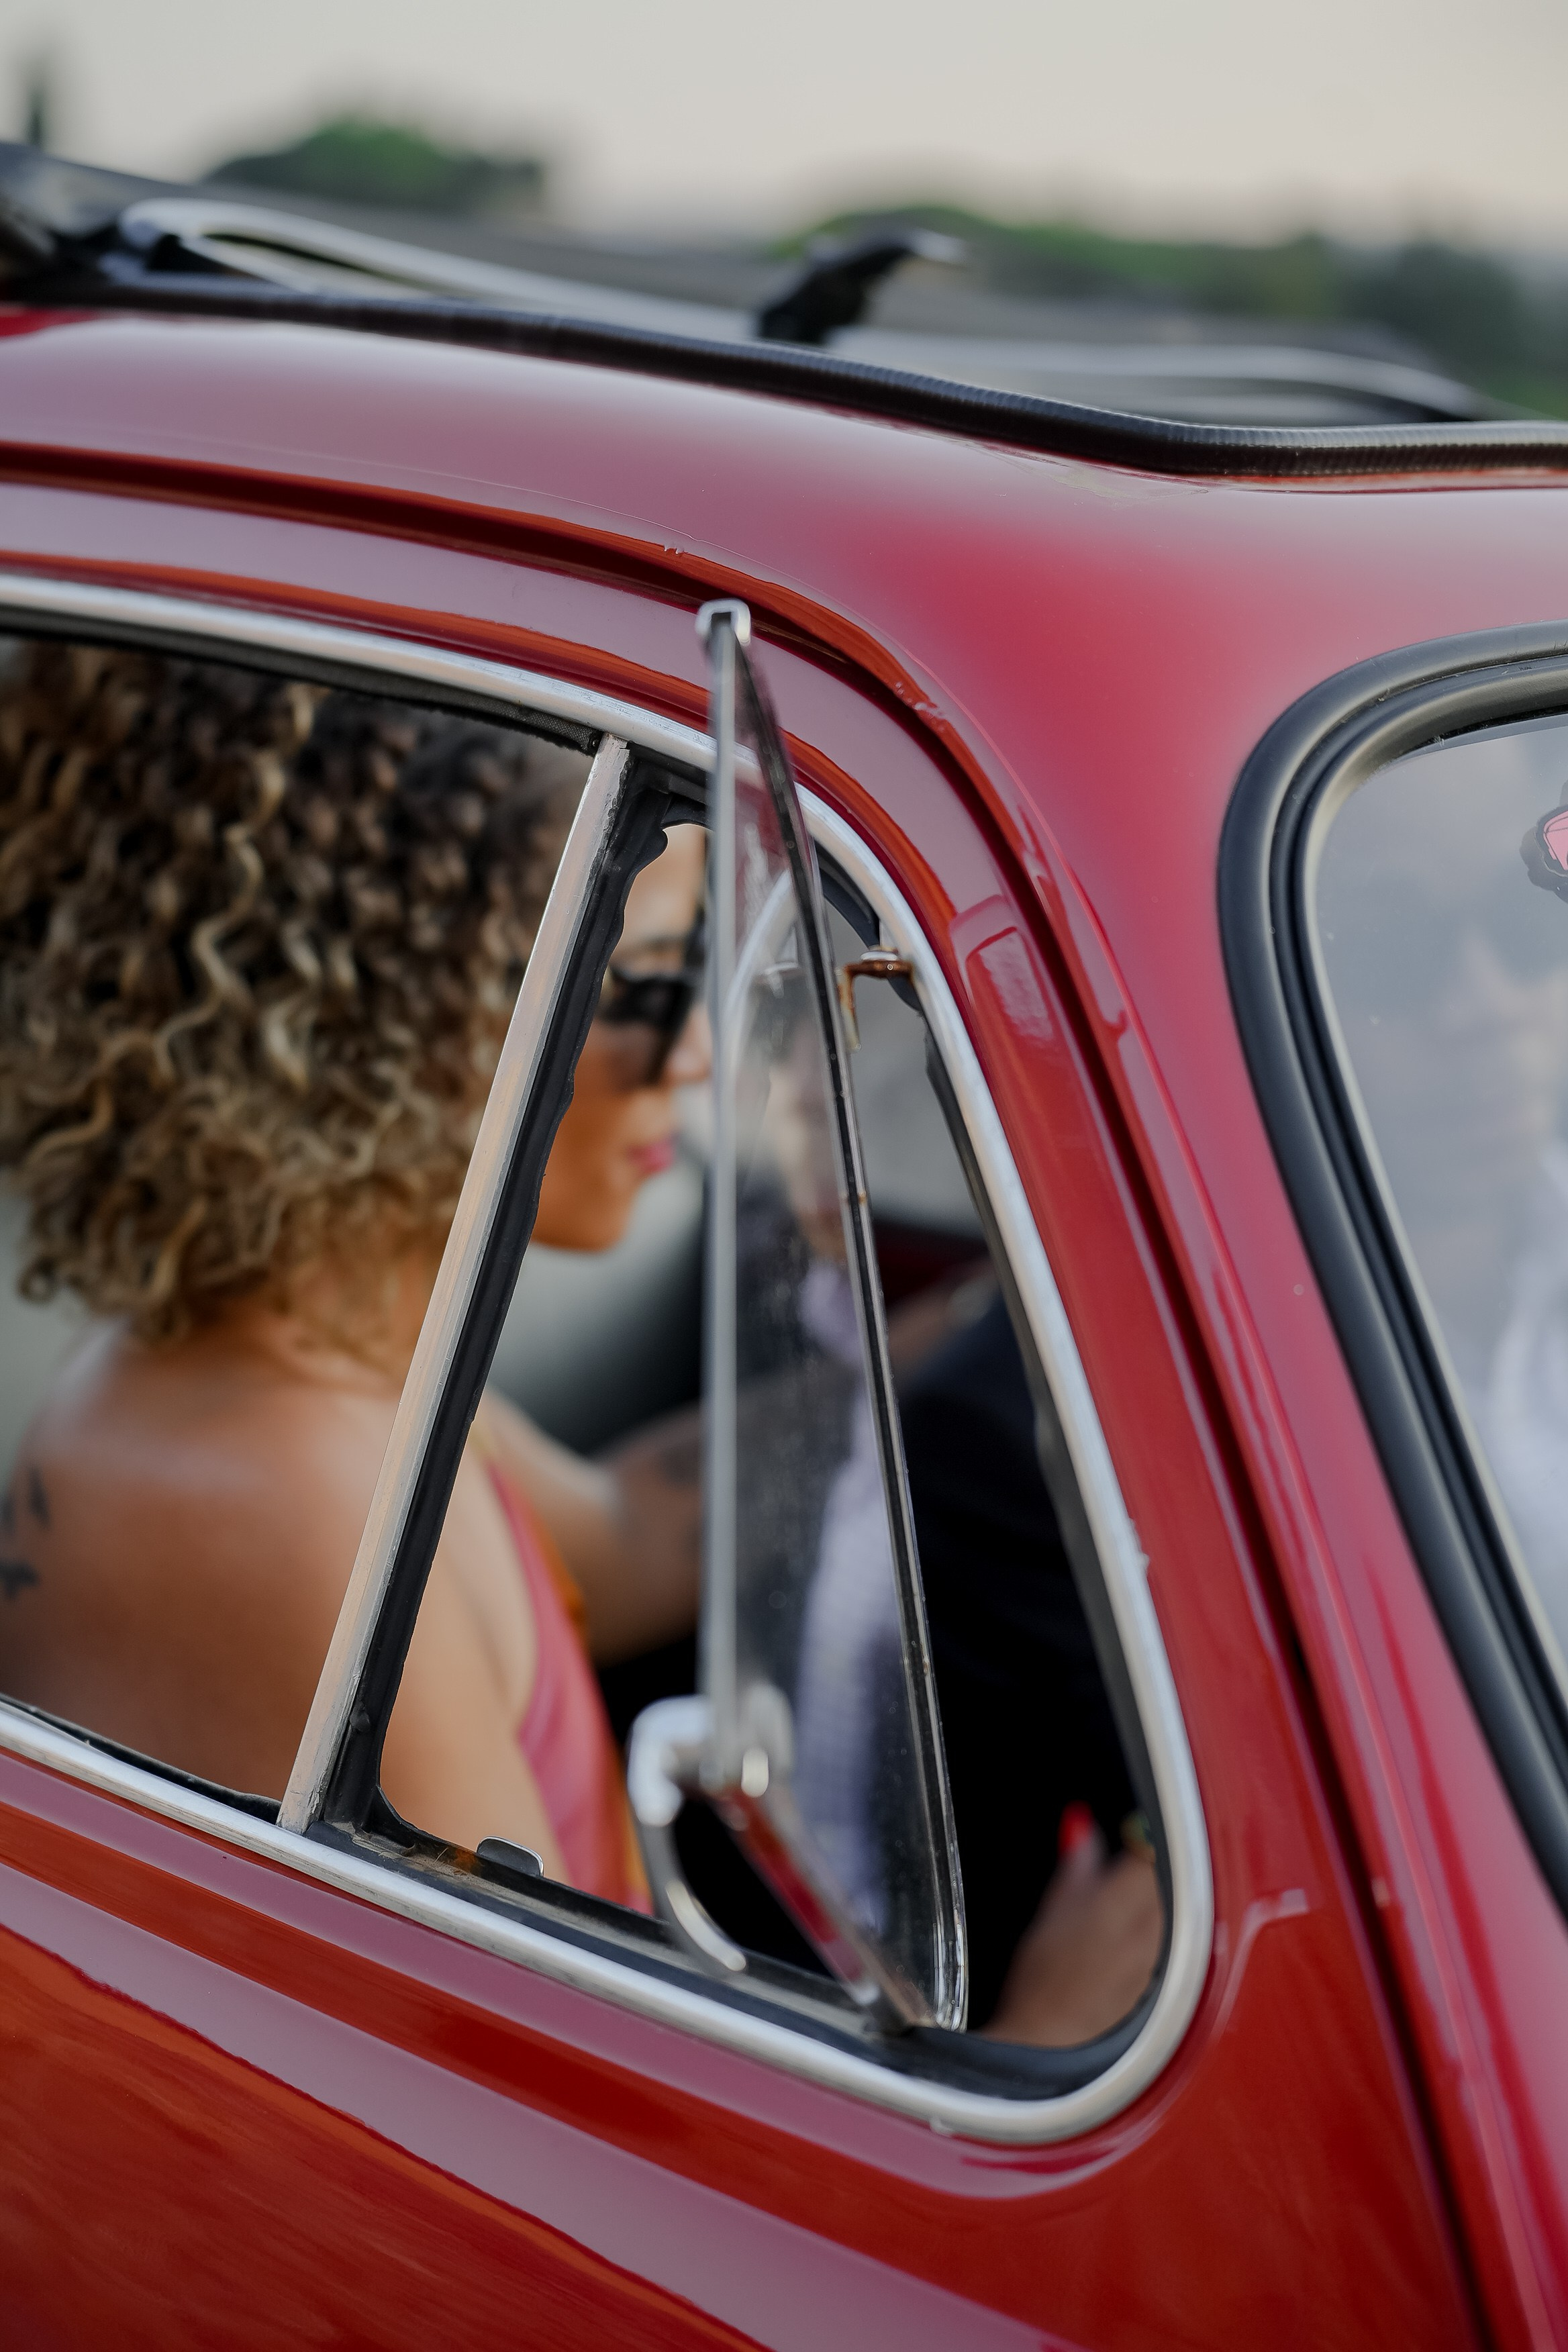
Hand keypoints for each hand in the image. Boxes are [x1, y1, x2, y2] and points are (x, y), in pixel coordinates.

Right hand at [983, 1820, 1162, 2047]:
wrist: (1050, 2042)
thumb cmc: (1042, 1982)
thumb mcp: (1051, 1910)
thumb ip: (1077, 1862)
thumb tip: (1081, 1826)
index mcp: (1122, 1903)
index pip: (1150, 1848)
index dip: (1139, 1835)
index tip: (1128, 1833)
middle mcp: (1152, 1929)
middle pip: (1168, 1877)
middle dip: (1148, 1866)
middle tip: (1122, 1867)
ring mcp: (1162, 1958)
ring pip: (1172, 1908)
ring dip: (1155, 1897)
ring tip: (1122, 1905)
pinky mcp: (1163, 1981)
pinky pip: (1172, 1940)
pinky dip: (1156, 1930)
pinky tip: (1129, 1938)